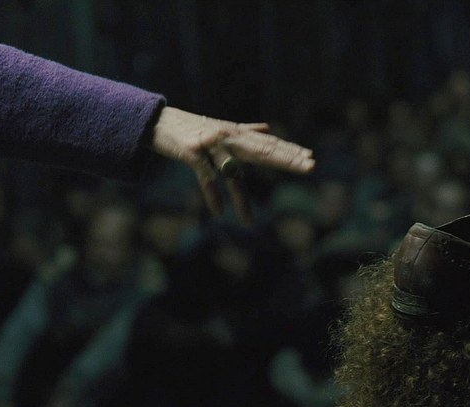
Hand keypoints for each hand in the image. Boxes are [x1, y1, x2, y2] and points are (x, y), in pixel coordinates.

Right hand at [150, 106, 314, 224]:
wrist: (157, 120)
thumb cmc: (192, 127)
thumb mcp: (221, 127)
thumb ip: (246, 130)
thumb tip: (268, 128)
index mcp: (237, 134)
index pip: (269, 144)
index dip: (290, 151)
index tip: (311, 159)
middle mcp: (228, 137)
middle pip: (263, 151)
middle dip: (287, 160)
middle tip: (310, 167)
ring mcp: (211, 145)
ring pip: (232, 173)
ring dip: (241, 200)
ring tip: (250, 223)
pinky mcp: (192, 153)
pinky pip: (206, 178)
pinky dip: (212, 195)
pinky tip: (219, 213)